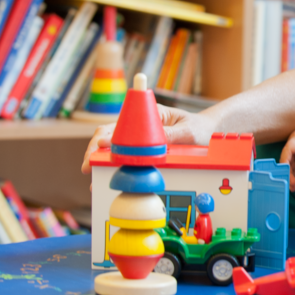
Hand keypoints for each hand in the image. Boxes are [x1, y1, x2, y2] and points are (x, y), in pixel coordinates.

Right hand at [80, 104, 213, 177]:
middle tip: (87, 169)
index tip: (98, 148)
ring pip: (113, 149)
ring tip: (94, 180)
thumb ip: (170, 135)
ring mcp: (138, 139)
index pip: (120, 123)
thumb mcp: (188, 131)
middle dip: (94, 152)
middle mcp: (139, 126)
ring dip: (101, 163)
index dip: (106, 136)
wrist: (207, 133)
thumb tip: (149, 144)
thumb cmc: (198, 128)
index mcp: (149, 115)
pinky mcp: (141, 151)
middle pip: (109, 136)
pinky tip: (107, 178)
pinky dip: (113, 168)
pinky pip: (124, 159)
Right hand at [279, 115, 294, 191]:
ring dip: (290, 175)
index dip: (284, 161)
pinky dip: (294, 174)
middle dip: (287, 172)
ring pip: (289, 165)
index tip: (284, 171)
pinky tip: (294, 183)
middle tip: (291, 184)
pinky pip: (294, 166)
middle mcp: (293, 146)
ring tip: (292, 188)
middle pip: (287, 160)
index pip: (287, 150)